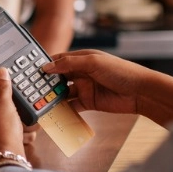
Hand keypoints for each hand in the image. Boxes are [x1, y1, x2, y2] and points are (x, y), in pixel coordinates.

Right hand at [42, 49, 172, 125]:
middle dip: (47, 83)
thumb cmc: (121, 71)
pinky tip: (55, 112)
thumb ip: (69, 63)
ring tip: (41, 102)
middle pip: (59, 77)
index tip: (32, 72)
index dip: (46, 65)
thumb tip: (48, 66)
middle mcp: (82, 72)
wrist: (141, 92)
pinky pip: (72, 106)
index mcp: (82, 58)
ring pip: (63, 92)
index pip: (59, 60)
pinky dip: (63, 109)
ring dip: (53, 97)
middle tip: (33, 89)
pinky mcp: (89, 102)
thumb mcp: (93, 62)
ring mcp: (85, 88)